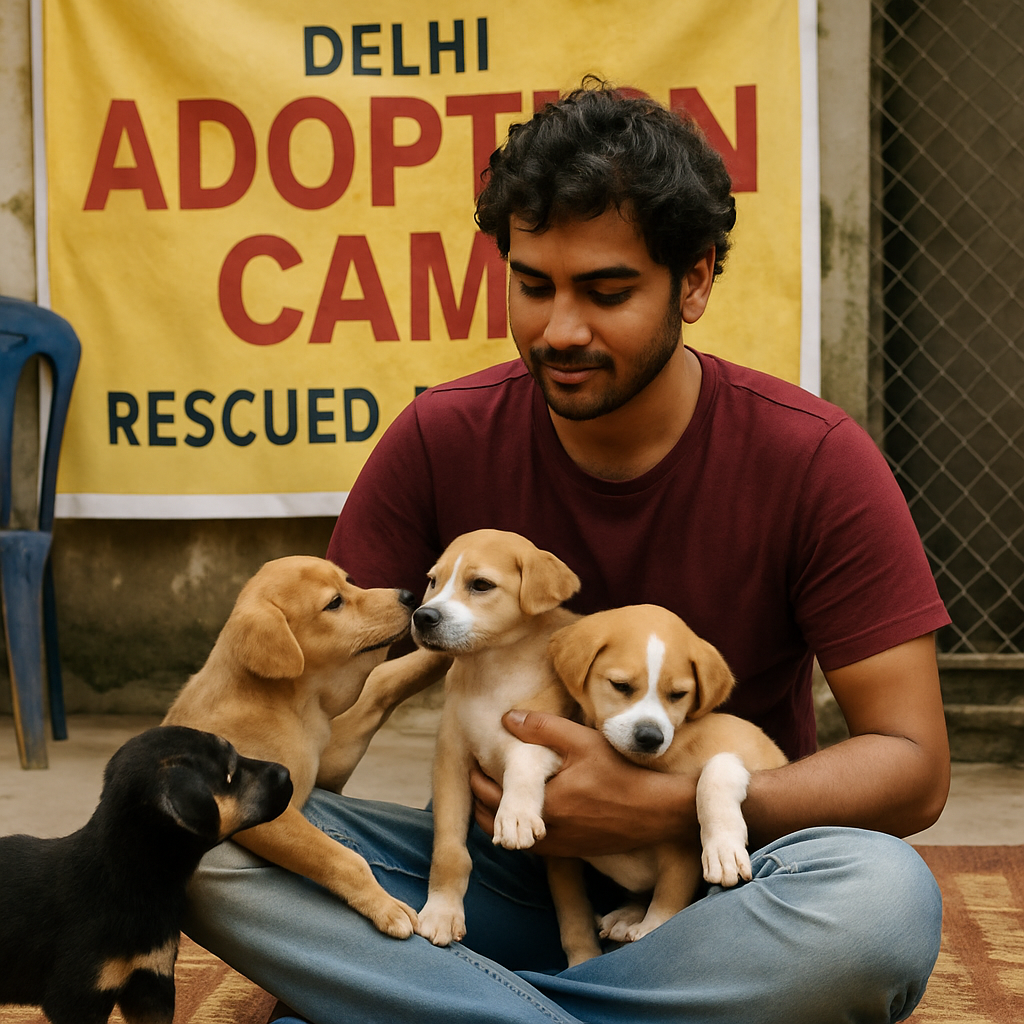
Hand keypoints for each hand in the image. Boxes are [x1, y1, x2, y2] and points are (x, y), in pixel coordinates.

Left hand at [469, 710, 698, 856]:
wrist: (658, 811)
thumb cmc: (621, 773)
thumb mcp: (582, 741)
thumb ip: (542, 728)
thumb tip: (507, 718)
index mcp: (544, 806)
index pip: (490, 797)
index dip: (476, 778)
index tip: (472, 761)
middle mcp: (547, 833)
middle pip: (495, 823)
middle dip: (482, 799)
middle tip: (478, 776)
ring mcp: (560, 846)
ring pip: (513, 836)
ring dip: (501, 817)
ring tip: (497, 792)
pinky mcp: (573, 851)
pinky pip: (535, 843)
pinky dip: (523, 828)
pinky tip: (530, 809)